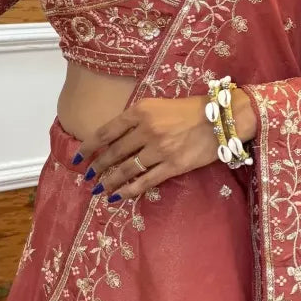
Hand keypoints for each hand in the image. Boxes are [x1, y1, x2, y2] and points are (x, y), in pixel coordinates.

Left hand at [75, 92, 256, 201]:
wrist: (222, 118)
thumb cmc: (190, 109)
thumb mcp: (158, 105)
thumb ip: (137, 119)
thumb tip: (114, 138)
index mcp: (141, 111)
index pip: (106, 131)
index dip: (89, 146)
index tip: (78, 156)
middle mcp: (147, 129)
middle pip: (114, 152)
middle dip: (98, 167)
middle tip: (88, 176)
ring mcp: (160, 149)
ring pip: (127, 169)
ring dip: (110, 181)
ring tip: (100, 189)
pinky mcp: (173, 165)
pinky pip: (146, 181)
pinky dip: (130, 190)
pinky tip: (119, 196)